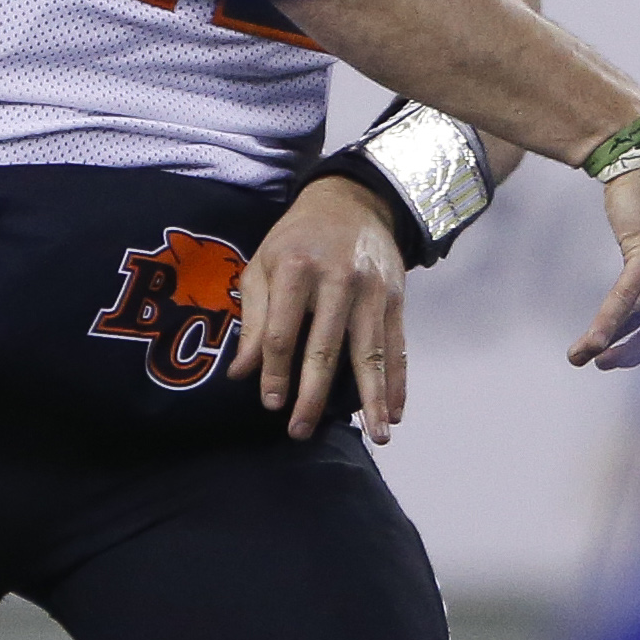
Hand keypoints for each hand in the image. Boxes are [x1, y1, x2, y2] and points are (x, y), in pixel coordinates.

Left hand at [231, 177, 410, 443]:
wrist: (352, 202)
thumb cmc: (296, 239)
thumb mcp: (262, 264)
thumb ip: (252, 318)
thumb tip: (240, 373)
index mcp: (295, 269)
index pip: (281, 331)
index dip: (274, 370)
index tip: (271, 404)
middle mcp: (337, 279)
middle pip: (324, 347)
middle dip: (313, 394)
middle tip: (301, 431)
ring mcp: (372, 290)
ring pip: (370, 352)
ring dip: (372, 398)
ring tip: (376, 436)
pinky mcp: (396, 298)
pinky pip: (398, 346)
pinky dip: (398, 382)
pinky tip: (394, 412)